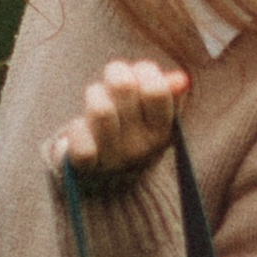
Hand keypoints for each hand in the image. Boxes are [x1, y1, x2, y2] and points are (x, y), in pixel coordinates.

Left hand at [46, 57, 189, 179]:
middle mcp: (140, 147)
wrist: (107, 185)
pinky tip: (82, 127)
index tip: (139, 72)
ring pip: (100, 109)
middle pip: (123, 88)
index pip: (156, 91)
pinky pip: (79, 136)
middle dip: (116, 72)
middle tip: (113, 78)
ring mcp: (113, 157)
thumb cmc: (130, 134)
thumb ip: (167, 94)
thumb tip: (180, 80)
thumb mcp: (153, 117)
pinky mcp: (85, 166)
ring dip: (95, 93)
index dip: (144, 71)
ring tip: (96, 97)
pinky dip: (77, 126)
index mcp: (161, 133)